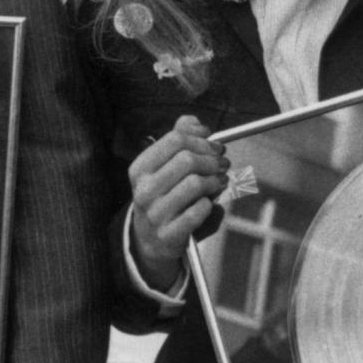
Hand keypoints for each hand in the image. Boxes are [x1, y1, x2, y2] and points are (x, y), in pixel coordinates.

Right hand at [128, 117, 228, 288]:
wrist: (150, 240)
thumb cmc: (162, 197)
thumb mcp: (162, 168)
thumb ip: (177, 139)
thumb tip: (193, 121)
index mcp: (140, 168)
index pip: (175, 139)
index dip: (201, 139)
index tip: (214, 144)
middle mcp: (143, 190)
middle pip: (187, 159)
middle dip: (212, 159)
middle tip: (223, 163)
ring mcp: (155, 213)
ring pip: (196, 184)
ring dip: (216, 181)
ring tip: (220, 182)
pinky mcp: (169, 234)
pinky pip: (199, 211)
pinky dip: (210, 204)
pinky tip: (210, 202)